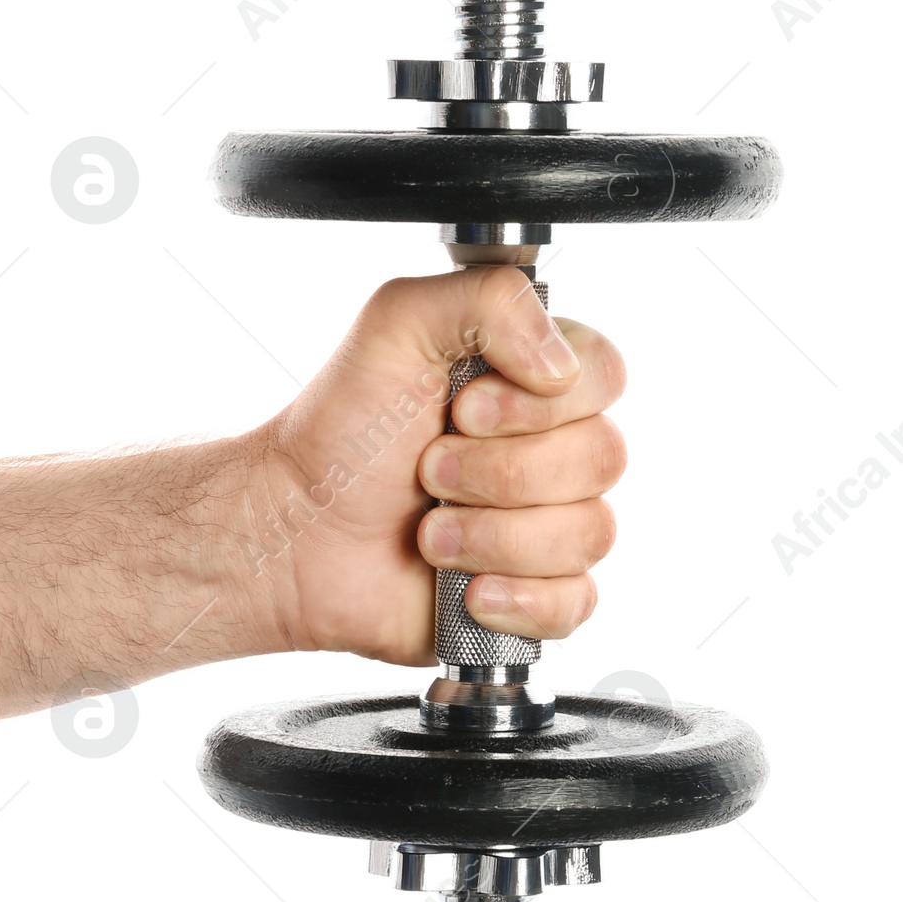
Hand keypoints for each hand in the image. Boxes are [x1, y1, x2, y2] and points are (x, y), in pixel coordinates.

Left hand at [248, 268, 626, 665]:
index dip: (542, 403)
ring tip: (431, 533)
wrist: (297, 532)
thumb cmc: (340, 433)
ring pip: (589, 533)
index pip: (605, 375)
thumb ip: (490, 298)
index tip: (467, 410)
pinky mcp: (536, 595)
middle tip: (429, 471)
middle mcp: (551, 448)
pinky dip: (518, 599)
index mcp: (532, 379)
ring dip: (494, 535)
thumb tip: (560, 361)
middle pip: (602, 458)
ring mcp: (547, 523)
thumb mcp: (397, 323)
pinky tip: (468, 588)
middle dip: (500, 472)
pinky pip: (576, 603)